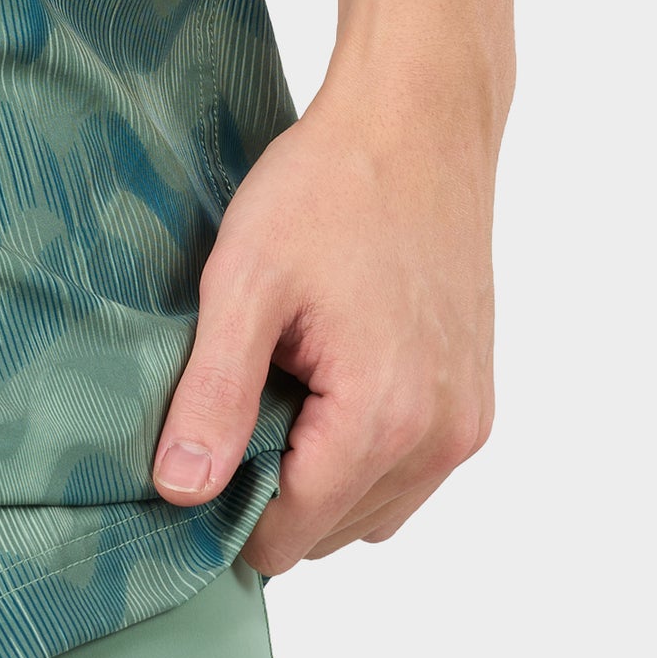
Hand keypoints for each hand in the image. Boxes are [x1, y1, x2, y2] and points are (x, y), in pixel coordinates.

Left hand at [151, 56, 502, 573]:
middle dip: (274, 493)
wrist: (420, 120)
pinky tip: (330, 391)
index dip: (228, 511)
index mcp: (383, 419)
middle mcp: (439, 439)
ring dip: (317, 481)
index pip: (287, 537)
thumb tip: (182, 492)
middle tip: (242, 406)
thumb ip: (213, 397)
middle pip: (326, 535)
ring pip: (366, 516)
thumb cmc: (328, 188)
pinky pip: (404, 480)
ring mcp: (465, 426)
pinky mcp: (474, 405)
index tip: (198, 455)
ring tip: (289, 391)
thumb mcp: (244, 286)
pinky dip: (359, 459)